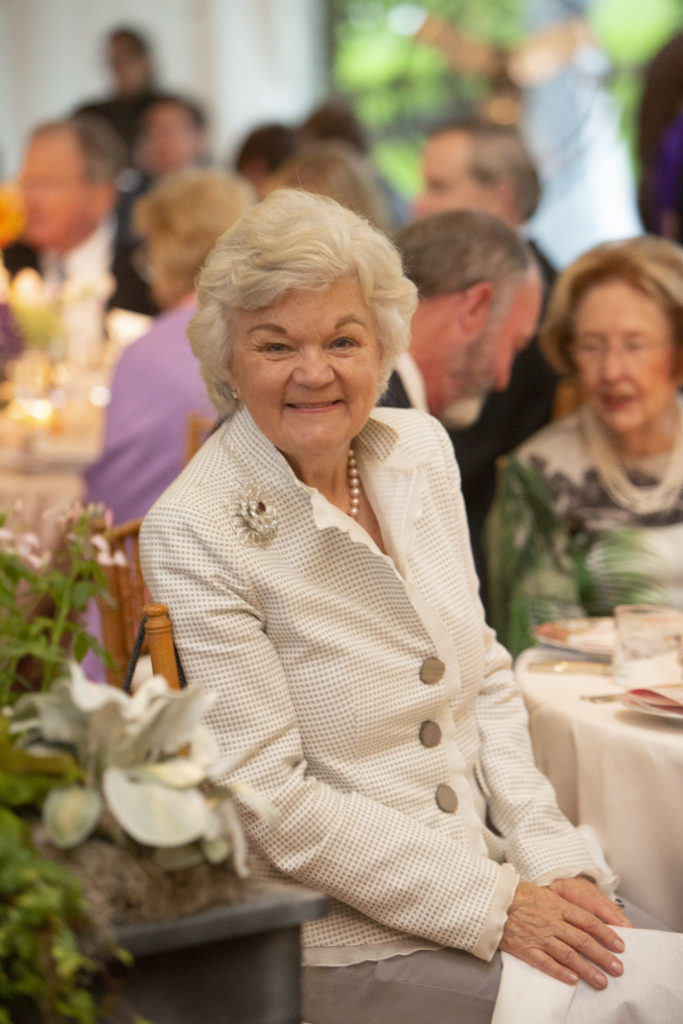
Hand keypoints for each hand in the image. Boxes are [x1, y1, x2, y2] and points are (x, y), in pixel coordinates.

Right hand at [499, 878, 630, 989]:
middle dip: (603, 956)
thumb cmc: (518, 895)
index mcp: (557, 907)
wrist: (492, 901)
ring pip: (569, 956)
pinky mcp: (526, 949)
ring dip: (588, 970)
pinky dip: (560, 972)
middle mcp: (552, 922)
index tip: (620, 945)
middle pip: (583, 941)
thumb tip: (585, 918)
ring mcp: (539, 937)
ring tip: (602, 981)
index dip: (606, 934)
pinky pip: (546, 963)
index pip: (588, 922)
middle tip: (618, 968)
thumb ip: (564, 906)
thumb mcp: (544, 893)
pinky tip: (573, 980)